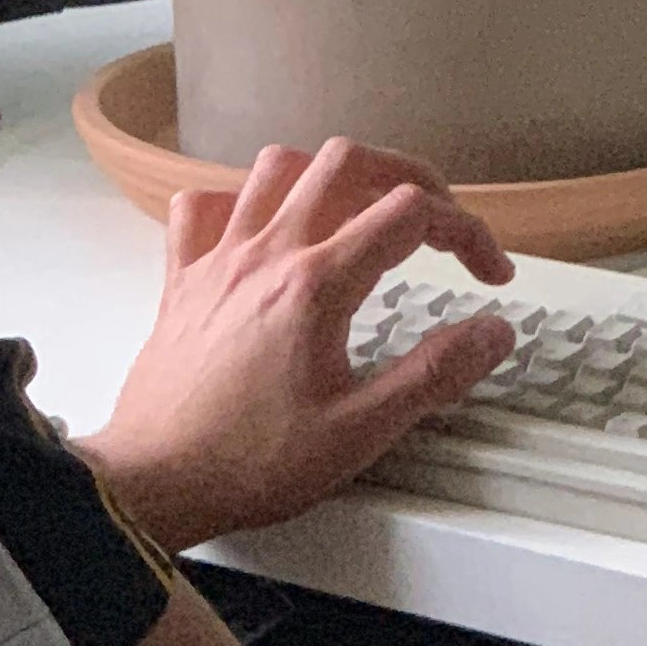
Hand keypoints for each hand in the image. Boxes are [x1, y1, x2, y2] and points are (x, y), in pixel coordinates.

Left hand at [81, 140, 518, 550]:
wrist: (153, 483)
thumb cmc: (246, 462)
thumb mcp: (360, 432)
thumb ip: (435, 375)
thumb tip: (492, 333)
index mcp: (316, 285)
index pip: (411, 214)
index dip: (467, 232)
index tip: (488, 272)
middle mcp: (266, 255)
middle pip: (347, 162)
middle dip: (408, 177)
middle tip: (436, 221)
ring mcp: (219, 260)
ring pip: (277, 167)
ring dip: (330, 175)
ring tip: (361, 210)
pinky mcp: (184, 280)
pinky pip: (203, 205)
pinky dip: (240, 201)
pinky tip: (262, 227)